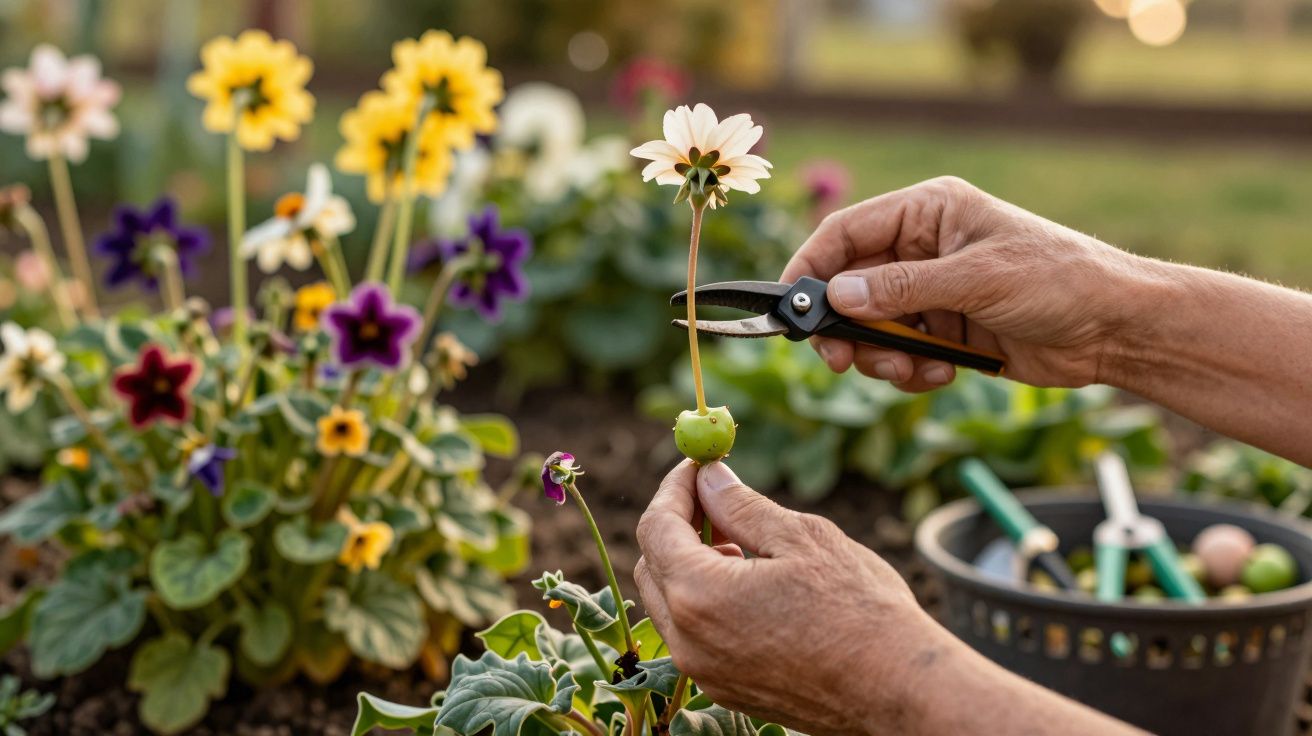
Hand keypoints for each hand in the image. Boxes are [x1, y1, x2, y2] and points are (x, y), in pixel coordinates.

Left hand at [634, 461, 949, 734]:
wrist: (899, 689)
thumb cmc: (859, 608)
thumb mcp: (801, 538)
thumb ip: (741, 506)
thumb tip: (709, 477)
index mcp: (699, 595)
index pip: (656, 527)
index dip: (673, 488)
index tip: (697, 466)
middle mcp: (688, 641)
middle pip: (653, 566)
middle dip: (676, 524)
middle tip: (715, 497)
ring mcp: (704, 672)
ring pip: (671, 604)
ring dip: (690, 564)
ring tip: (740, 540)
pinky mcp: (725, 689)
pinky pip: (695, 635)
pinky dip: (706, 600)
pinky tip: (751, 583)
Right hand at [781, 176, 1147, 389]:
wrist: (1116, 328)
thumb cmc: (1059, 280)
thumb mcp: (977, 279)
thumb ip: (901, 288)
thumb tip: (836, 296)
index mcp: (928, 212)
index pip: (846, 232)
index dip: (811, 268)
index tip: (789, 308)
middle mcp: (923, 248)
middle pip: (849, 286)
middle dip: (848, 328)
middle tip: (843, 362)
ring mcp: (932, 291)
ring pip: (871, 328)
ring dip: (884, 356)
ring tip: (919, 368)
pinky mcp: (945, 330)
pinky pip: (901, 353)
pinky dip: (912, 369)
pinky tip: (948, 371)